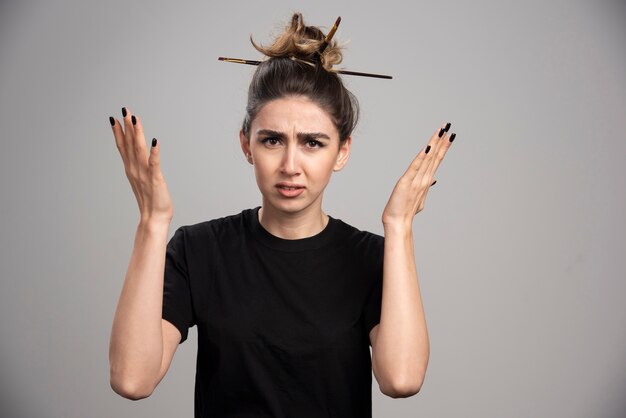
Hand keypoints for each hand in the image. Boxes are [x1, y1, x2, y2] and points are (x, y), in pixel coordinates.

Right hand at [110, 107, 173, 224]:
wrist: (153, 219)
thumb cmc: (150, 201)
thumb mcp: (141, 181)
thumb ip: (137, 169)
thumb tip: (136, 159)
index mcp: (131, 169)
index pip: (123, 147)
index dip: (118, 132)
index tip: (114, 118)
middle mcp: (134, 170)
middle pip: (129, 145)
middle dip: (127, 127)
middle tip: (124, 110)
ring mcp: (144, 174)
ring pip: (139, 150)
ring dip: (137, 134)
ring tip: (135, 119)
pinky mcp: (156, 179)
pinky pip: (154, 163)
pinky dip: (154, 152)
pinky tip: (154, 141)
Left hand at [382, 122, 455, 227]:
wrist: (398, 223)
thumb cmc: (406, 211)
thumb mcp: (419, 197)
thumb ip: (426, 187)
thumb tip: (433, 180)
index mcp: (426, 181)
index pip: (436, 161)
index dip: (443, 147)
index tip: (449, 136)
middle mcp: (425, 179)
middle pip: (435, 157)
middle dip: (442, 141)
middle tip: (449, 127)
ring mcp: (417, 180)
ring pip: (428, 159)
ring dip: (435, 144)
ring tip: (441, 131)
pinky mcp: (407, 182)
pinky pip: (416, 167)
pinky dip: (422, 157)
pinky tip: (427, 147)